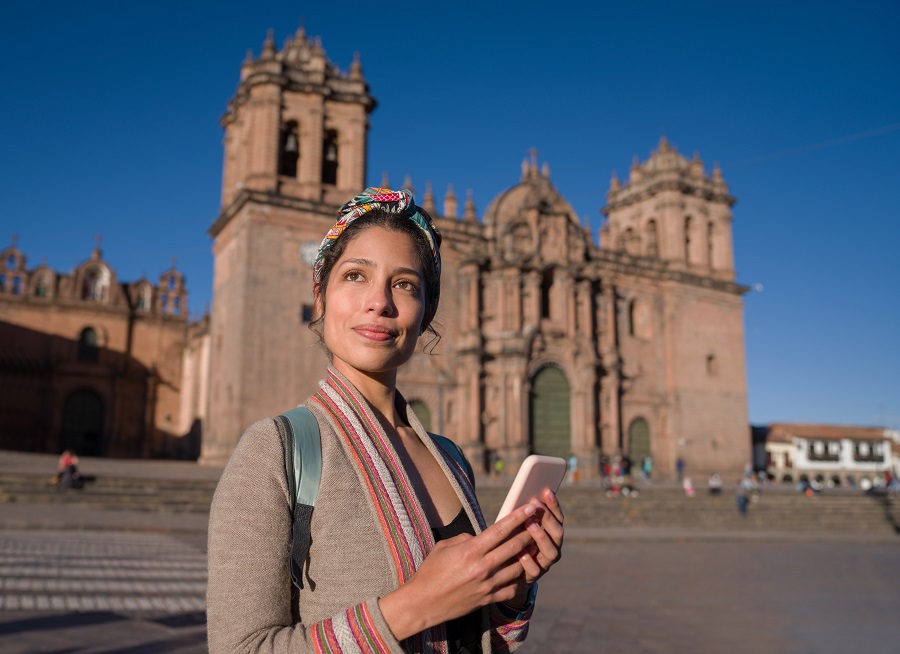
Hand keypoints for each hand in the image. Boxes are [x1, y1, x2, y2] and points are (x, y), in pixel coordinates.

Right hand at [378, 502, 540, 639]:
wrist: (422, 603)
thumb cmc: (430, 571)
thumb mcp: (444, 547)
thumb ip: (466, 539)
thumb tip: (480, 537)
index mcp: (471, 550)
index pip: (501, 530)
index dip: (518, 517)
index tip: (531, 508)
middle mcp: (482, 567)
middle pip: (515, 547)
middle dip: (530, 533)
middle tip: (539, 523)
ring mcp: (487, 585)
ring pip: (518, 567)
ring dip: (528, 555)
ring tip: (535, 545)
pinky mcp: (488, 599)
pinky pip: (512, 588)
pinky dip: (519, 578)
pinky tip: (522, 571)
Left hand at [508, 488, 563, 605]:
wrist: (502, 573)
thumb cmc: (507, 542)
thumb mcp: (514, 526)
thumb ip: (521, 515)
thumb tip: (522, 494)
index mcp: (550, 533)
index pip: (557, 517)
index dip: (553, 504)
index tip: (546, 491)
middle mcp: (551, 548)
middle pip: (558, 533)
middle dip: (548, 518)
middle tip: (536, 506)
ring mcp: (544, 564)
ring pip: (552, 552)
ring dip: (542, 537)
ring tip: (530, 524)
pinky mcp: (532, 577)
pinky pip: (536, 570)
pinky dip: (529, 561)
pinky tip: (521, 553)